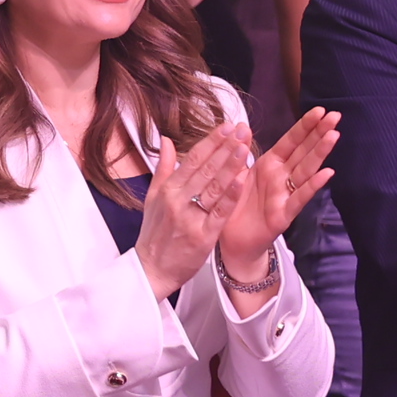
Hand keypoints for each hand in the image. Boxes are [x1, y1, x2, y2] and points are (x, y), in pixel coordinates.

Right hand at [135, 121, 253, 298]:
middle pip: (205, 169)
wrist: (151, 270)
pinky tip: (241, 181)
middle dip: (225, 148)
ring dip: (230, 166)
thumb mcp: (153, 198)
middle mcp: (177, 200)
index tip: (227, 126)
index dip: (211, 141)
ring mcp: (190, 218)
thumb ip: (163, 167)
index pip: (192, 159)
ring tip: (245, 148)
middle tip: (242, 131)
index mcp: (167, 189)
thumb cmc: (154, 234)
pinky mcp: (202, 237)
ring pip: (214, 187)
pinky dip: (230, 196)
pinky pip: (219, 213)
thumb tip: (165, 140)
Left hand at [218, 107, 337, 285]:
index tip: (320, 109)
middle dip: (319, 133)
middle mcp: (281, 177)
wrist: (231, 240)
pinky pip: (299, 198)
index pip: (291, 141)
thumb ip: (240, 150)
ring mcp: (285, 195)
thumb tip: (242, 124)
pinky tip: (327, 173)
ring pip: (305, 170)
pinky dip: (313, 186)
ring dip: (320, 153)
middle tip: (336, 115)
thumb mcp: (235, 172)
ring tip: (334, 135)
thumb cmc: (235, 204)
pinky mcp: (283, 215)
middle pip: (304, 151)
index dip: (305, 125)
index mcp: (270, 164)